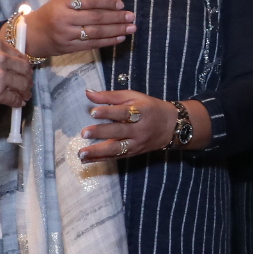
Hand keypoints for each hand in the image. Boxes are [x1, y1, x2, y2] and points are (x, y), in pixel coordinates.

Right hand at [0, 36, 32, 107]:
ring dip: (25, 91)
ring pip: (22, 84)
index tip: (25, 70)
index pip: (19, 54)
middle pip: (24, 69)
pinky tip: (18, 103)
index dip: (24, 64)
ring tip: (25, 95)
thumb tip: (11, 66)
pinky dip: (18, 102)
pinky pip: (14, 98)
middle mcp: (2, 58)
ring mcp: (1, 75)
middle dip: (28, 78)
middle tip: (27, 84)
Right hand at [23, 0, 134, 57]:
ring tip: (130, 28)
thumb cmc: (48, 15)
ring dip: (116, 30)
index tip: (121, 3)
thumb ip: (80, 2)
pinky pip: (92, 45)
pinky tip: (119, 38)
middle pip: (95, 18)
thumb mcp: (60, 2)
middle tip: (131, 16)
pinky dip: (107, 41)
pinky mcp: (69, 48)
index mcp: (62, 4)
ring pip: (96, 33)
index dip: (107, 2)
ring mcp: (67, 35)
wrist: (30, 35)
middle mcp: (65, 19)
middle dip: (116, 17)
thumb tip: (108, 4)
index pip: (89, 1)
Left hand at [78, 90, 209, 158]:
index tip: (93, 112)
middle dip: (101, 133)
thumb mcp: (133, 97)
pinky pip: (116, 157)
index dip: (108, 112)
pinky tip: (87, 160)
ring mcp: (136, 143)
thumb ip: (110, 96)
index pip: (122, 112)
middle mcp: (139, 129)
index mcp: (140, 112)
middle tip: (84, 133)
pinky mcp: (133, 153)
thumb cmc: (149, 108)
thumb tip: (88, 93)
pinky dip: (101, 159)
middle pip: (119, 132)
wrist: (171, 126)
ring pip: (117, 149)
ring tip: (81, 153)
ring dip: (98, 152)